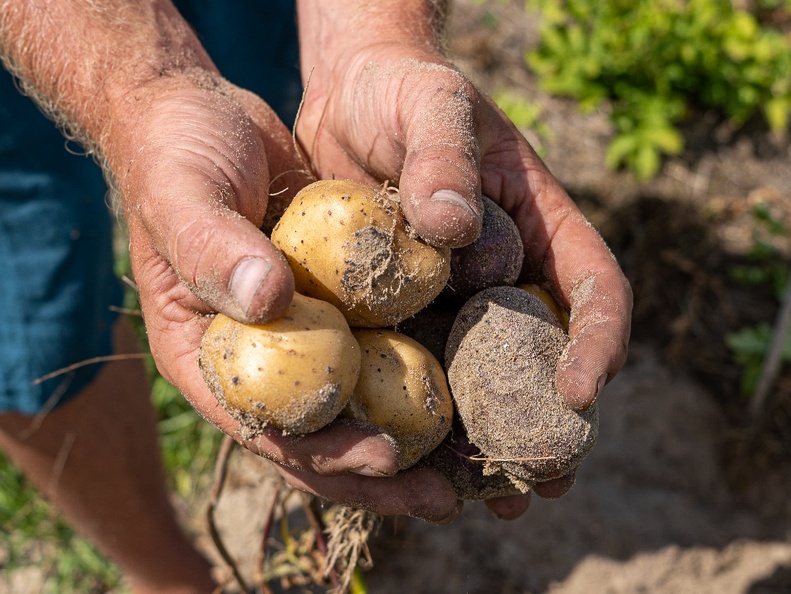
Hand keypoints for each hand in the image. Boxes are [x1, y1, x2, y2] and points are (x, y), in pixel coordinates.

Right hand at [107, 74, 460, 522]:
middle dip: (381, 473)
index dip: (324, 452)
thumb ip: (214, 248)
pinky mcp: (331, 302)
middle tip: (448, 496)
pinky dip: (415, 367)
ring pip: (354, 401)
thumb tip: (268, 302)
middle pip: (317, 435)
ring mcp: (295, 333)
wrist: (200, 114)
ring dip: (410, 437)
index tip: (387, 457)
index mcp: (202, 353)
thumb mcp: (183, 194)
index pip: (264, 425)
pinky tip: (469, 384)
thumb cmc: (175, 154)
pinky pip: (375, 343)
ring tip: (472, 465)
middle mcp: (253, 357)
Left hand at [295, 22, 631, 517]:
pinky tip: (408, 461)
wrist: (348, 98)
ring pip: (480, 376)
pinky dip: (417, 416)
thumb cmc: (403, 90)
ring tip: (484, 498)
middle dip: (545, 420)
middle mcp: (503, 271)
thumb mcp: (430, 103)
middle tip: (543, 483)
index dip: (597, 339)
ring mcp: (452, 296)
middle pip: (540, 353)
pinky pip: (416, 369)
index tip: (582, 389)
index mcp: (540, 223)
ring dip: (484, 440)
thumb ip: (444, 156)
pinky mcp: (400, 310)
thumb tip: (456, 229)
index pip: (592, 285)